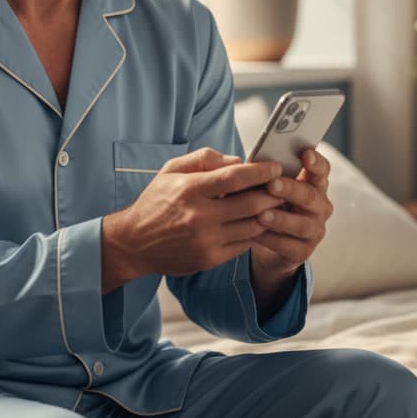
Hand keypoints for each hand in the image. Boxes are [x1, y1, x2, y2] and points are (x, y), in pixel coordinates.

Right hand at [101, 147, 285, 290]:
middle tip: (282, 187)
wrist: (134, 243)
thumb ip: (204, 159)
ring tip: (272, 204)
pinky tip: (254, 222)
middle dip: (273, 193)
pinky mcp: (210, 258)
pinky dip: (253, 232)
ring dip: (268, 214)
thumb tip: (237, 160)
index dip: (259, 171)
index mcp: (190, 190)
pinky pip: (244, 244)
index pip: (234, 177)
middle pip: (252, 203)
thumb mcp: (171, 170)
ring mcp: (206, 240)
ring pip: (253, 225)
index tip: (274, 167)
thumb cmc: (155, 202)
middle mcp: (199, 216)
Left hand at [250, 148, 333, 278]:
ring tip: (261, 214)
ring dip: (281, 218)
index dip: (316, 162)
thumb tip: (242, 162)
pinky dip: (271, 239)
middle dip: (290, 189)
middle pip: (310, 196)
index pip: (321, 171)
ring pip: (301, 224)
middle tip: (271, 184)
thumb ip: (264, 175)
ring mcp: (314, 230)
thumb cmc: (268, 205)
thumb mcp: (268, 188)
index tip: (305, 154)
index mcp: (312, 185)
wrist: (270, 244)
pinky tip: (254, 234)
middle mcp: (319, 207)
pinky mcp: (303, 251)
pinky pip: (288, 245)